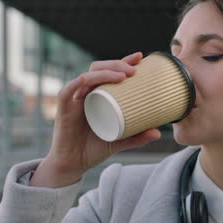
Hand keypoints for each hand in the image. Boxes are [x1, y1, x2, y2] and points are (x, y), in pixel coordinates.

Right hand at [31, 52, 160, 187]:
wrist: (74, 164)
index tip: (140, 57)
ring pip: (88, 76)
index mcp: (99, 96)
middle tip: (134, 69)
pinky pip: (68, 90)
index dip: (123, 62)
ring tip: (123, 75)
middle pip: (99, 69)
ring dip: (105, 72)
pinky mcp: (64, 108)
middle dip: (117, 64)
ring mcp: (75, 99)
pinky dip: (78, 82)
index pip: (111, 72)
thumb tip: (158, 133)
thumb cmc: (94, 148)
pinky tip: (89, 79)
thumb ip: (137, 137)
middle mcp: (87, 93)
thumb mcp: (120, 141)